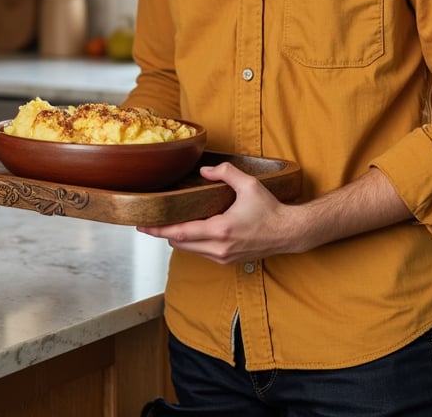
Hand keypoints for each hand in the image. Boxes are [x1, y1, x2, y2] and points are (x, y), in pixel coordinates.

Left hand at [137, 161, 300, 263]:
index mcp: (221, 230)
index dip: (159, 229)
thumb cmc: (270, 210)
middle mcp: (219, 248)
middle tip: (148, 223)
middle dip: (163, 233)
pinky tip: (191, 231)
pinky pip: (201, 253)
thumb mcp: (248, 185)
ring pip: (189, 250)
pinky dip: (192, 243)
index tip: (143, 226)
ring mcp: (223, 257)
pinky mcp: (228, 261)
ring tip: (168, 225)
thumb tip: (205, 170)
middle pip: (179, 244)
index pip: (181, 232)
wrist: (288, 232)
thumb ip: (225, 173)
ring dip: (178, 239)